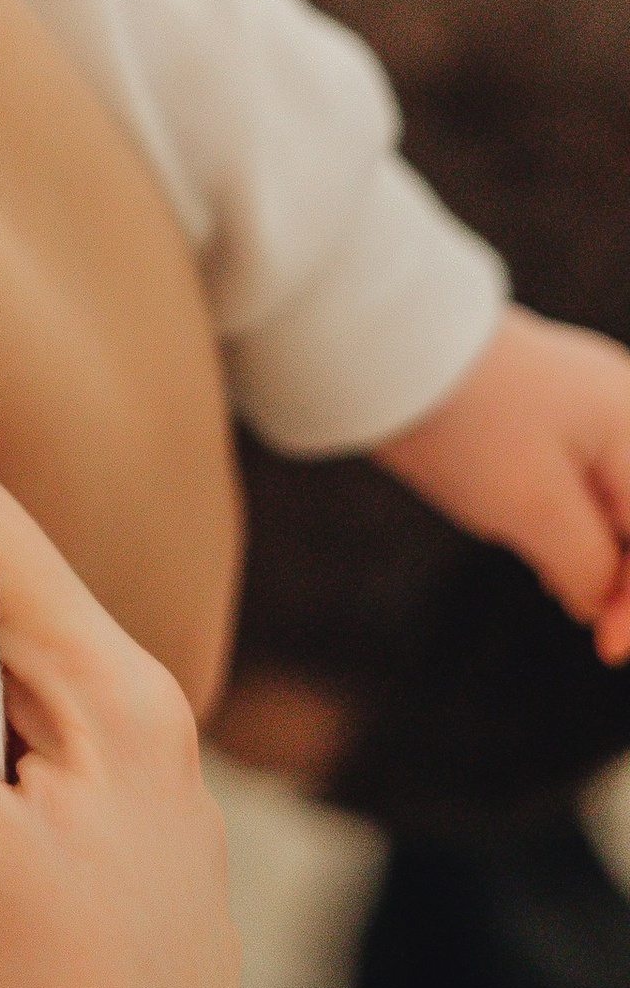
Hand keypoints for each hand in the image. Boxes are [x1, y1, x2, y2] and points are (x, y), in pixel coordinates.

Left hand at [376, 306, 629, 660]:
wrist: (382, 338)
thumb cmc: (465, 419)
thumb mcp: (533, 509)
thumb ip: (587, 566)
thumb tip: (602, 602)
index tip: (605, 649)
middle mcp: (623, 403)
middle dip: (625, 574)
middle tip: (597, 627)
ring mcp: (582, 398)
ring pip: (615, 496)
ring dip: (602, 550)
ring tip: (562, 585)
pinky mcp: (540, 402)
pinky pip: (582, 473)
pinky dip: (573, 518)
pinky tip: (542, 546)